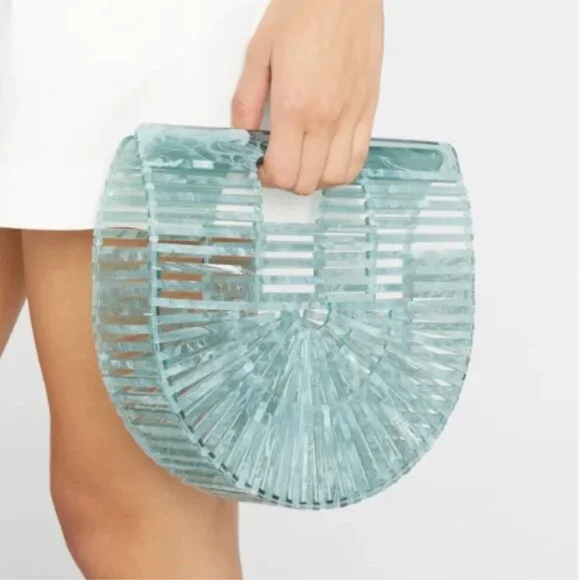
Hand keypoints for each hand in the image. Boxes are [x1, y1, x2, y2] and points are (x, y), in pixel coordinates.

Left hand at [232, 0, 383, 194]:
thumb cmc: (304, 11)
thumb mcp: (259, 54)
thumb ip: (246, 101)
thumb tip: (241, 135)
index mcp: (295, 106)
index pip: (283, 172)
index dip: (267, 178)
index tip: (261, 166)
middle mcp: (327, 118)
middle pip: (308, 182)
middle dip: (287, 181)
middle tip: (277, 163)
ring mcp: (352, 117)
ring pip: (336, 177)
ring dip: (315, 179)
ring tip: (303, 163)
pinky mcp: (368, 110)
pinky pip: (359, 158)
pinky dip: (341, 169)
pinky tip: (327, 157)